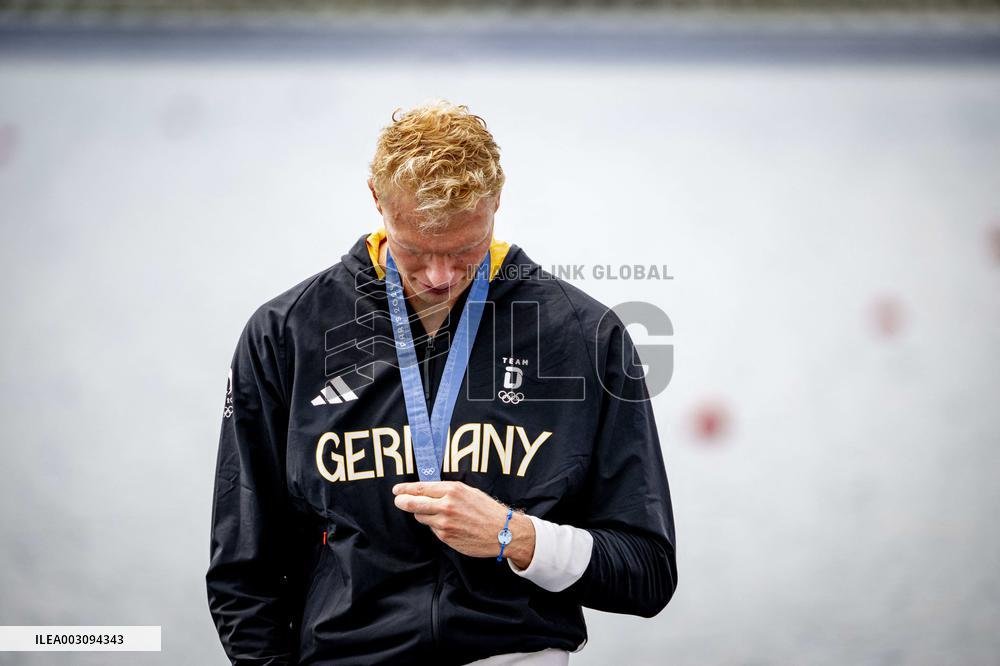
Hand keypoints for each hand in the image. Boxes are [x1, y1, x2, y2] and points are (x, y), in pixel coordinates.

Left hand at [392, 480, 534, 566]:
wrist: (502, 531)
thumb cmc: (486, 509)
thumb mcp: (468, 492)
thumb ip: (447, 491)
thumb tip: (426, 491)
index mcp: (452, 490)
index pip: (421, 488)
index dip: (405, 489)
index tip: (397, 490)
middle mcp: (446, 505)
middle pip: (413, 503)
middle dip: (402, 502)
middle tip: (398, 500)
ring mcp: (444, 523)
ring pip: (421, 516)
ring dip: (422, 514)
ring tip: (436, 513)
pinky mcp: (446, 537)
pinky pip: (433, 528)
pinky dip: (435, 525)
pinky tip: (449, 524)